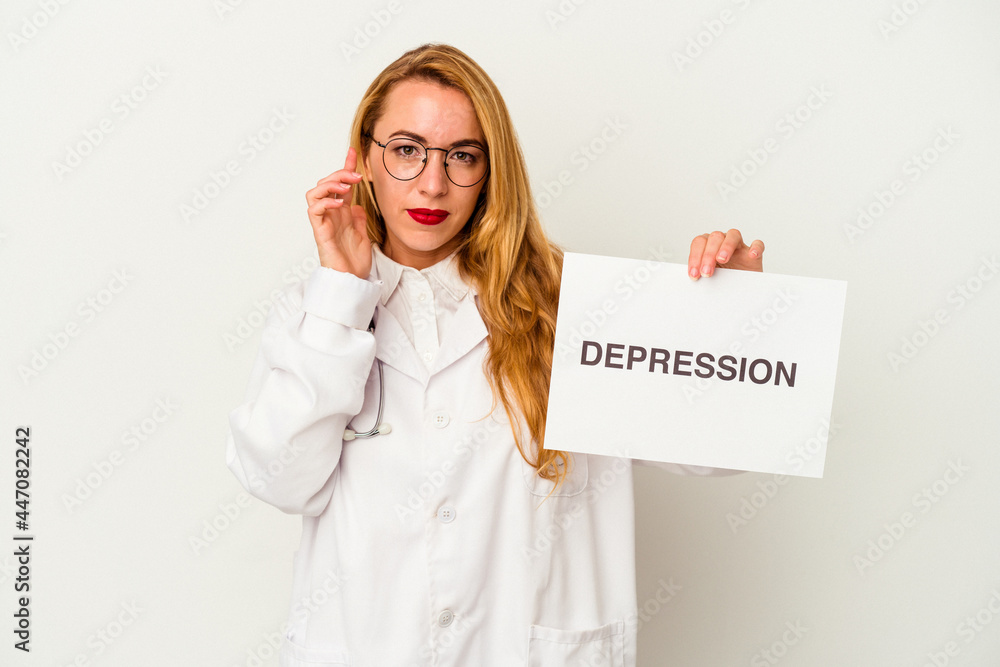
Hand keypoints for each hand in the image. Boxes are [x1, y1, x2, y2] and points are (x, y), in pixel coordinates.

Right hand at [305, 146, 371, 278]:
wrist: (352, 281)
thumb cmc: (354, 262)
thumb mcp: (363, 235)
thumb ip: (358, 218)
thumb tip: (356, 204)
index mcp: (341, 213)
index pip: (341, 185)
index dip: (346, 168)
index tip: (355, 153)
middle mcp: (330, 215)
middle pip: (326, 184)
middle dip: (340, 173)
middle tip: (356, 174)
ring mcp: (323, 222)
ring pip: (314, 193)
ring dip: (329, 185)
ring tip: (345, 186)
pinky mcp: (320, 232)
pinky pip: (314, 211)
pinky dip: (324, 202)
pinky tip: (338, 203)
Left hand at [687, 228, 763, 279]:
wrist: (739, 292)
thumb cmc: (721, 283)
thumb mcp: (708, 278)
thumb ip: (701, 274)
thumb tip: (692, 279)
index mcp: (708, 246)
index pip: (699, 242)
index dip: (695, 257)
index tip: (694, 274)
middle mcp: (722, 243)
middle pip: (715, 237)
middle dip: (708, 254)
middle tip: (706, 272)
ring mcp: (739, 247)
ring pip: (733, 235)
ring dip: (726, 246)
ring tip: (722, 259)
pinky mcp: (754, 255)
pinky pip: (758, 244)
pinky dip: (755, 248)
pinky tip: (751, 255)